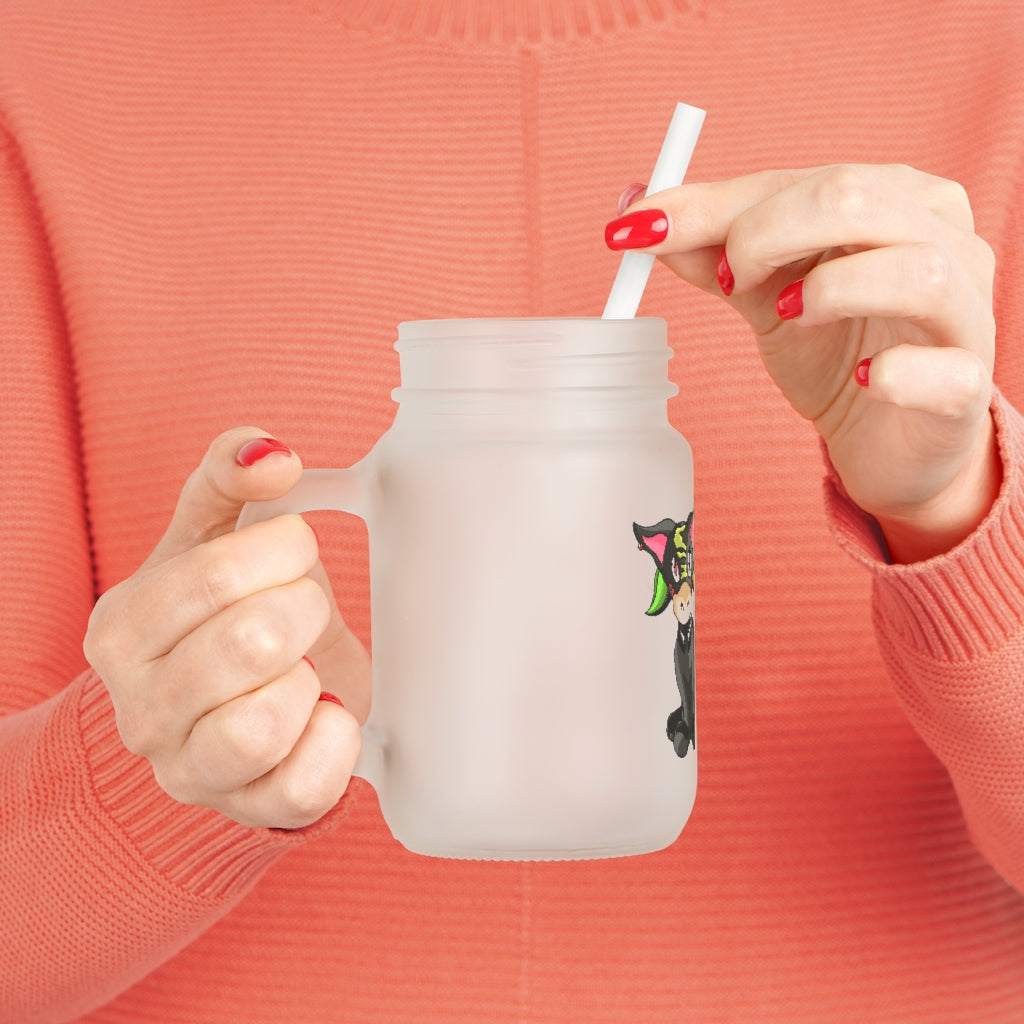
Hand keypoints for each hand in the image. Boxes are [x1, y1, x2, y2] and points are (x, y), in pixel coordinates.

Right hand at [84, 428, 369, 828]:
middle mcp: (140, 709)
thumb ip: (229, 476)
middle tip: (304, 609)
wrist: (230, 704)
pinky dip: (335, 740)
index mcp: (122, 629)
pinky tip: (324, 711)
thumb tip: (272, 454)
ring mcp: (189, 770)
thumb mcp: (213, 535)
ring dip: (309, 679)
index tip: (295, 550)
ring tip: (304, 666)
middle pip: (251, 643)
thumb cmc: (223, 613)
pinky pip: (304, 787)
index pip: (215, 576)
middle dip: (304, 609)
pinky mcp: (249, 809)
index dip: (282, 550)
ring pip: (264, 724)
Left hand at [607, 165, 999, 561]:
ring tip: (786, 317)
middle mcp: (942, 239)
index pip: (800, 180)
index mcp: (893, 199)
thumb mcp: (764, 295)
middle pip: (856, 199)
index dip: (715, 205)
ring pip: (916, 270)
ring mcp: (965, 312)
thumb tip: (637, 212)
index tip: (639, 229)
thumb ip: (712, 252)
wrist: (886, 439)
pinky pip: (944, 370)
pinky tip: (863, 380)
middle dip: (766, 233)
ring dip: (830, 290)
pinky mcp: (967, 386)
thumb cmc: (834, 351)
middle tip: (727, 281)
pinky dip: (896, 373)